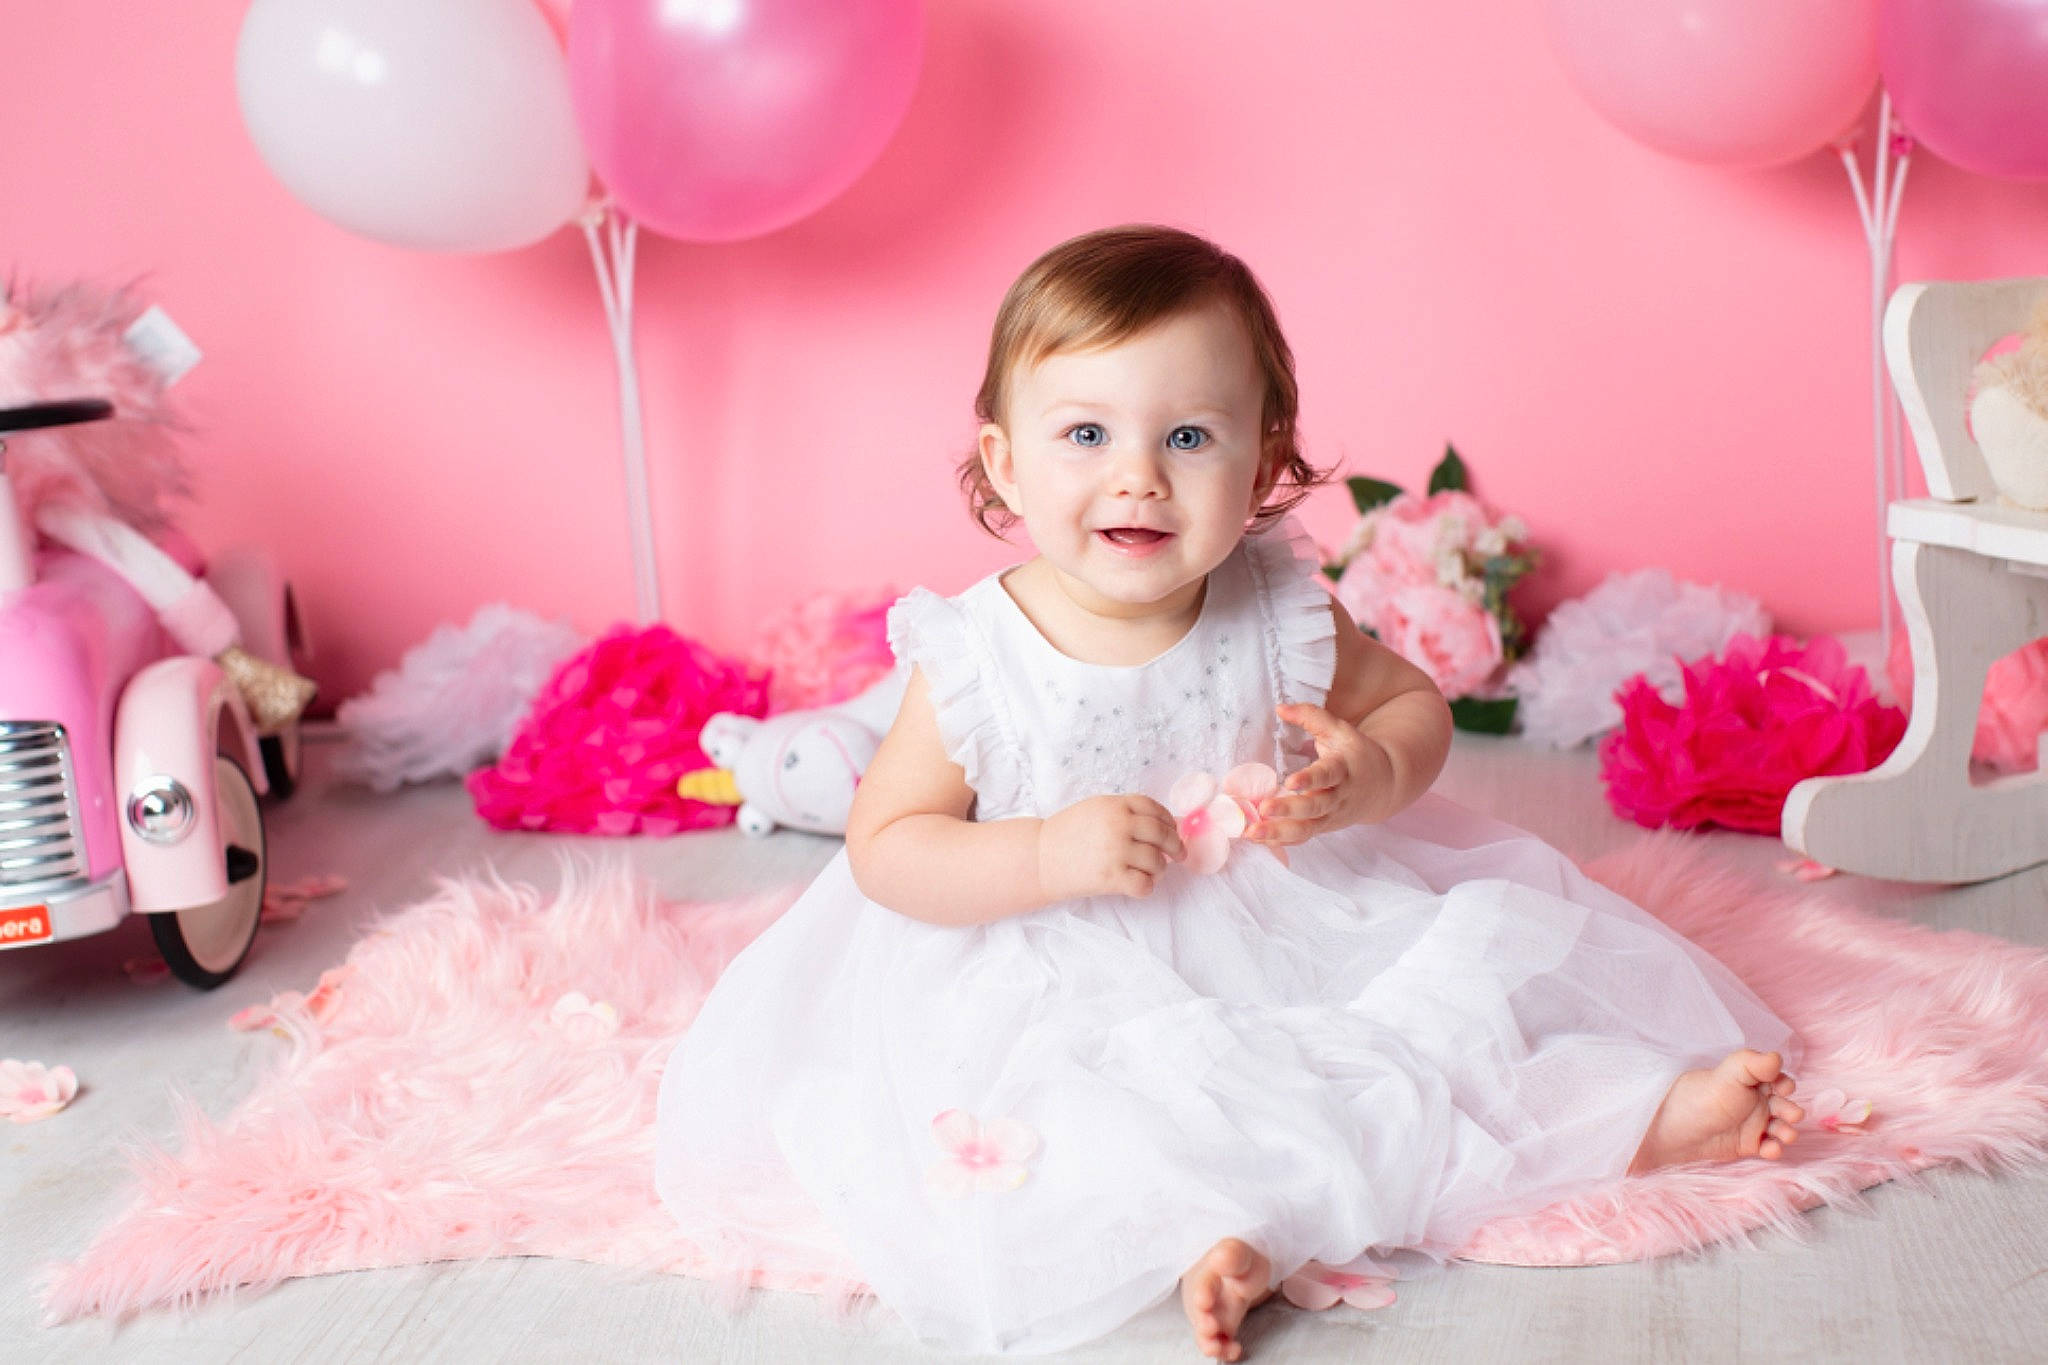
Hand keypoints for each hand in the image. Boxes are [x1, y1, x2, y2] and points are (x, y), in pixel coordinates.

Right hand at [1037, 794, 1184, 900]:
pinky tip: (1138, 884)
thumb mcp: (1096, 809)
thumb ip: (1126, 811)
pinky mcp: (1111, 877)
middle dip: (1175, 846)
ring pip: (1157, 861)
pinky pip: (1144, 885)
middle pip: (1162, 834)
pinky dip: (1147, 887)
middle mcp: (1119, 825)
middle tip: (1179, 855)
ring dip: (1159, 869)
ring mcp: (1116, 851)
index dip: (1168, 820)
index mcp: (1115, 805)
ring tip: (1151, 871)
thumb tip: (1168, 822)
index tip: (1172, 830)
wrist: (1040, 857)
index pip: (1155, 809)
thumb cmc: (1067, 833)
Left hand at [1247, 703, 1383, 845]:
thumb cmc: (1356, 754)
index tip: (1290, 781)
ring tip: (1251, 832)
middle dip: (1289, 810)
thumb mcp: (1340, 731)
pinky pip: (1302, 837)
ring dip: (1278, 832)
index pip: (1327, 774)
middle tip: (1264, 809)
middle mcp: (1338, 796)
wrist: (1384, 785)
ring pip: (1307, 828)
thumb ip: (1311, 716)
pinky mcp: (1323, 826)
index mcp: (1343, 769)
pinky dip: (1280, 839)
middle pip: (1315, 807)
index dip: (1310, 779)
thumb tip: (1280, 708)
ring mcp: (1331, 816)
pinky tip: (1257, 838)